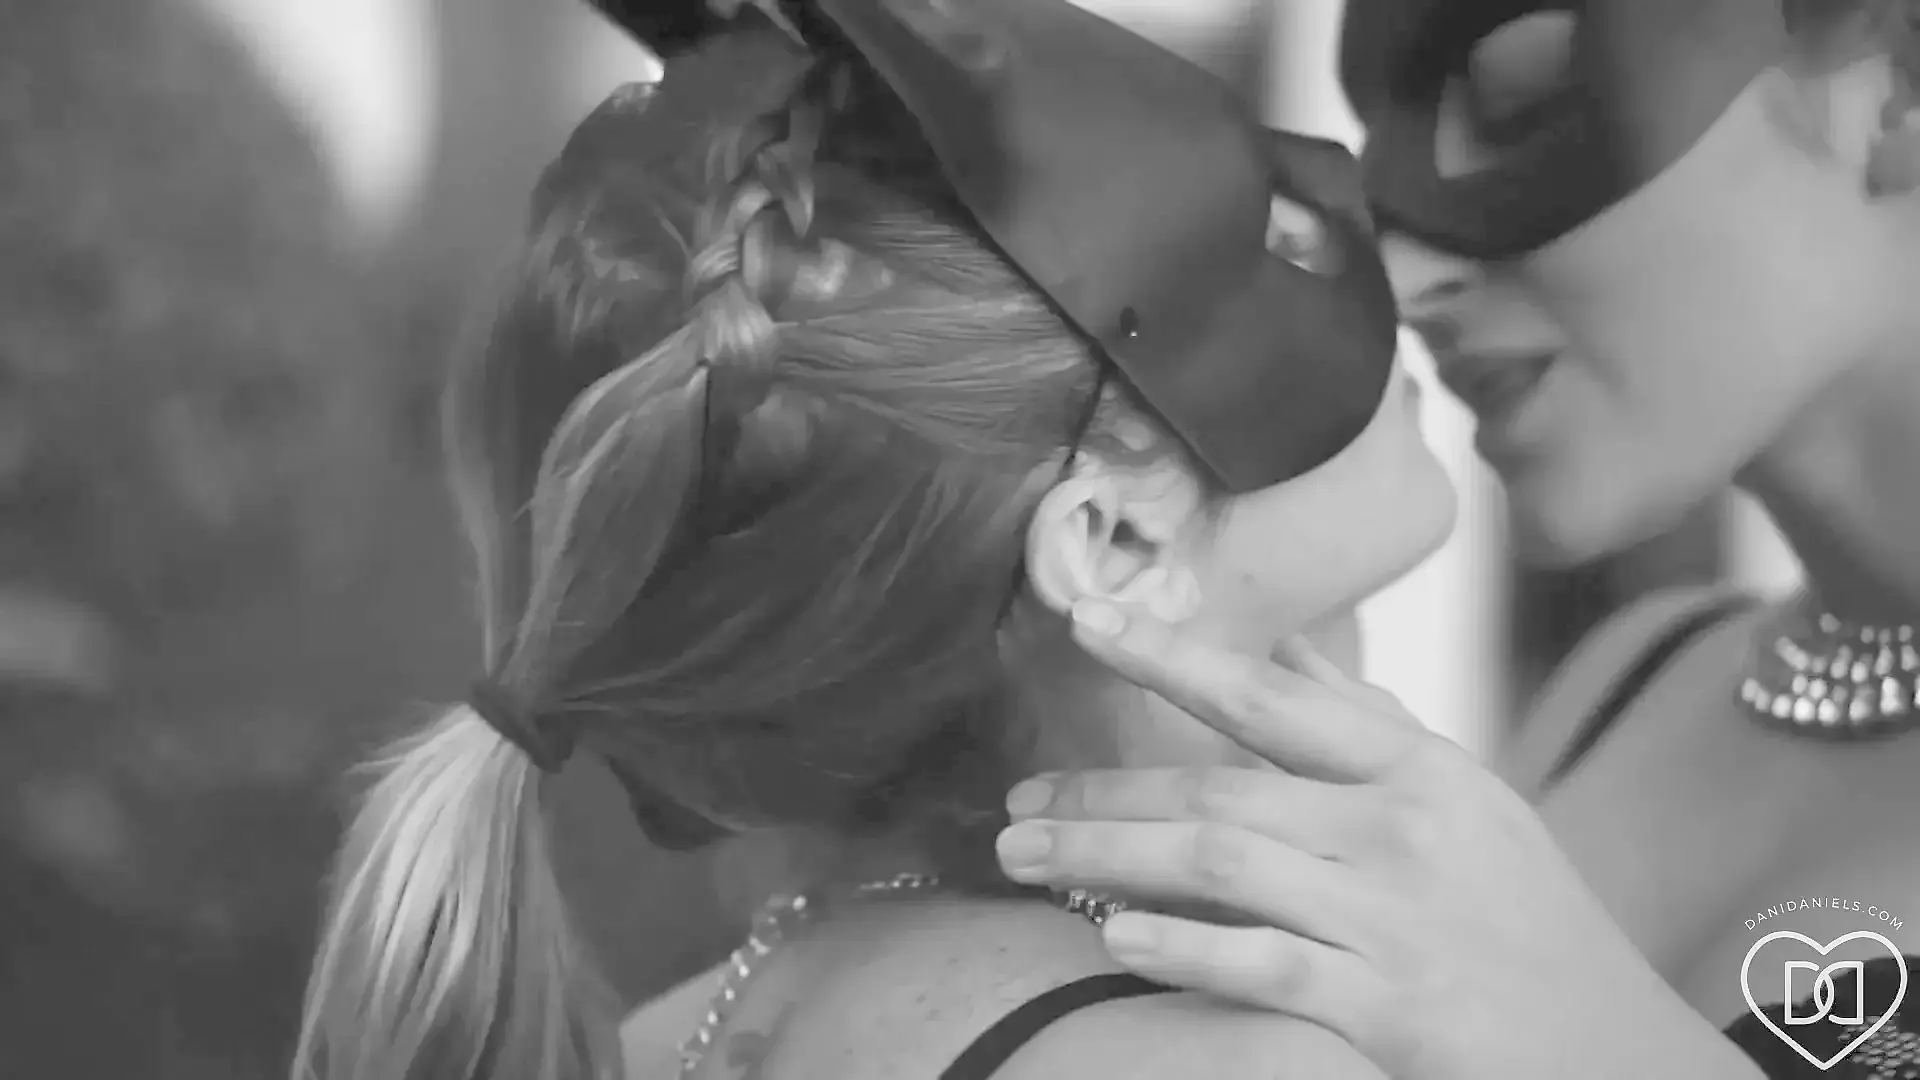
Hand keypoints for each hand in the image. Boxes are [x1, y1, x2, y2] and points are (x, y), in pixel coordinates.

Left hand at [994, 603, 1760, 1079]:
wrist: (1625, 1055)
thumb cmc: (1529, 922)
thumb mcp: (1466, 801)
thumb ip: (1366, 725)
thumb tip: (1280, 642)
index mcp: (1417, 769)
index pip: (1272, 695)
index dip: (1172, 656)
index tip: (1086, 622)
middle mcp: (1403, 828)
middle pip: (1219, 789)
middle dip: (1102, 792)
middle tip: (1014, 803)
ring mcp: (1398, 917)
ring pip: (1223, 863)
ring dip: (1108, 856)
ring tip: (1024, 857)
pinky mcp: (1396, 1008)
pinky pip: (1269, 965)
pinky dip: (1187, 948)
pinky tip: (1115, 939)